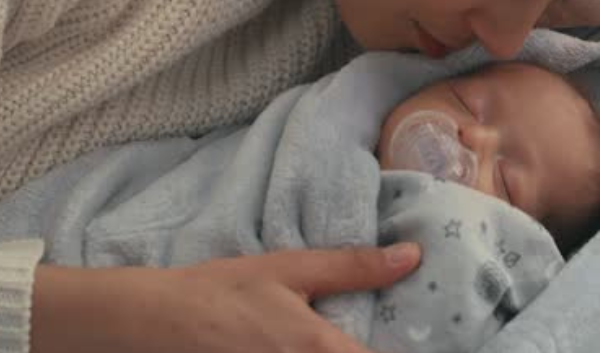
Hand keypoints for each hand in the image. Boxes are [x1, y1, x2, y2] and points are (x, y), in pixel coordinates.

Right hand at [30, 243, 421, 352]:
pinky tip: (320, 348)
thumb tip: (411, 256)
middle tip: (381, 335)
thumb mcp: (289, 270)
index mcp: (323, 350)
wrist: (155, 323)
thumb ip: (353, 267)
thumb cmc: (223, 291)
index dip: (414, 351)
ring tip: (355, 339)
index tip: (444, 342)